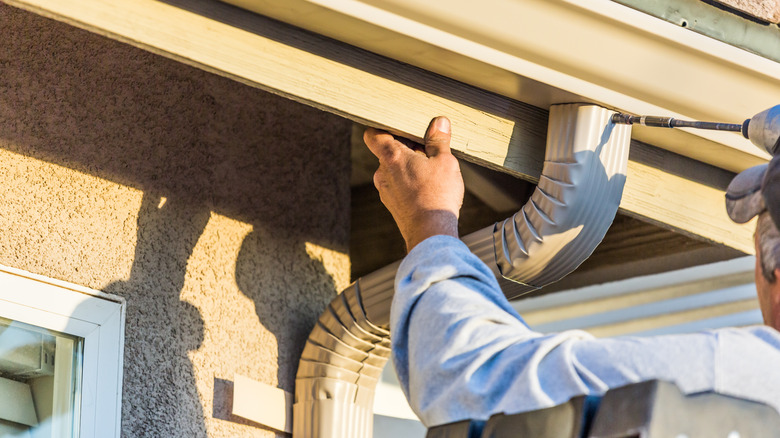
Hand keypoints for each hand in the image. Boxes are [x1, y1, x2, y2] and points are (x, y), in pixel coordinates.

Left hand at [364, 117, 463, 251]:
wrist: (430, 233)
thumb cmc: (437, 196)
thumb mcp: (445, 161)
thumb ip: (439, 140)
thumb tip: (439, 122)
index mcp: (392, 157)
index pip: (373, 134)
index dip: (383, 128)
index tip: (399, 128)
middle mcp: (382, 173)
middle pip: (388, 152)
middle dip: (407, 148)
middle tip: (428, 150)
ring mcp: (385, 190)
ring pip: (394, 170)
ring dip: (410, 166)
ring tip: (432, 171)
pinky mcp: (392, 204)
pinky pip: (398, 186)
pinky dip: (409, 183)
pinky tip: (428, 188)